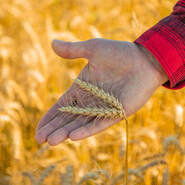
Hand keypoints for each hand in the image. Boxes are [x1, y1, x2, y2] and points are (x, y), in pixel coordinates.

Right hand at [35, 38, 167, 145]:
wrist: (146, 58)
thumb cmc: (120, 53)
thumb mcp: (93, 49)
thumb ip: (73, 50)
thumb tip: (52, 43)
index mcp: (82, 89)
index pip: (61, 107)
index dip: (49, 118)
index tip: (38, 130)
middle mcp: (91, 102)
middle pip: (68, 119)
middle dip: (54, 129)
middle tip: (40, 140)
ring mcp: (104, 109)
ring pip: (81, 124)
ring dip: (66, 132)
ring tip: (52, 141)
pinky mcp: (117, 113)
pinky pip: (99, 123)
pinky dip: (87, 130)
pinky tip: (73, 137)